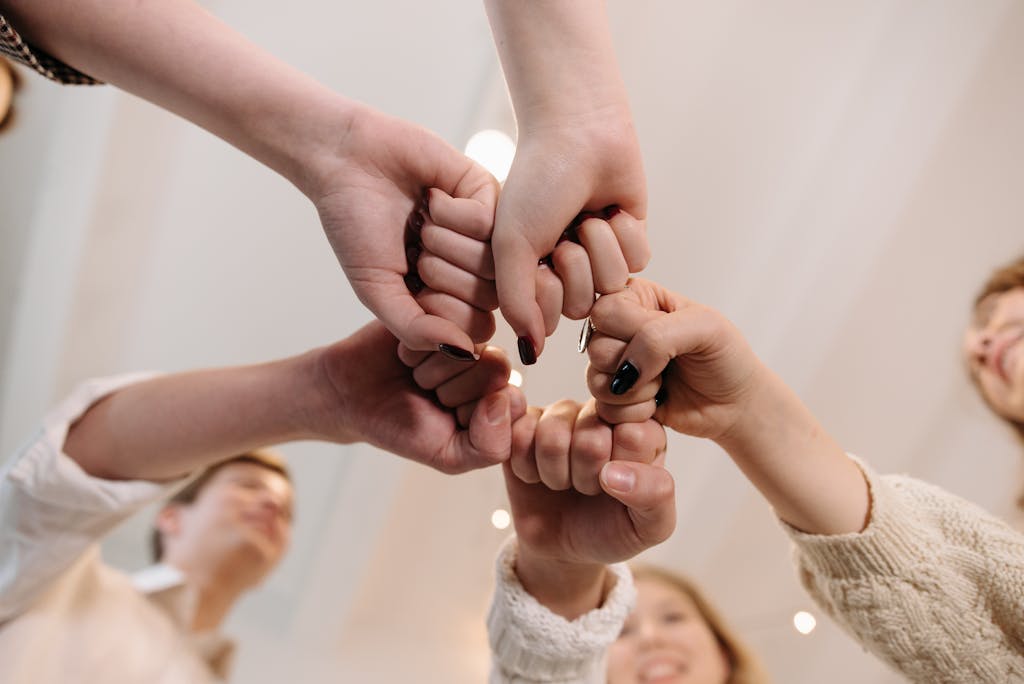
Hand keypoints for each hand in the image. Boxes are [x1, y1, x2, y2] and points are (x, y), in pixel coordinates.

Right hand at [313, 106, 499, 356]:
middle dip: (440, 274)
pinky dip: (452, 214)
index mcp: (449, 296)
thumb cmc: (356, 226)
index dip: (441, 312)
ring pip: (494, 263)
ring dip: (445, 243)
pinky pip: (491, 223)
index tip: (410, 285)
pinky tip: (431, 199)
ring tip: (420, 222)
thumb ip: (416, 329)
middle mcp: (473, 268)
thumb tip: (465, 353)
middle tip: (413, 247)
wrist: (347, 160)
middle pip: (489, 299)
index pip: (475, 330)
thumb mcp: (377, 291)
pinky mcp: (490, 194)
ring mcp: (486, 233)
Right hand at [314, 321, 524, 473]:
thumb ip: (489, 447)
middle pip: (494, 369)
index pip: (512, 400)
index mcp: (501, 394)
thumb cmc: (400, 427)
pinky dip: (417, 345)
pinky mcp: (439, 307)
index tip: (447, 418)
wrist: (349, 397)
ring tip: (414, 373)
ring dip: (431, 368)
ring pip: (470, 346)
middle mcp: (489, 359)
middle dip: (451, 390)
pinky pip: (443, 323)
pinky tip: (404, 352)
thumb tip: (505, 398)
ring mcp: (466, 330)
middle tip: (425, 393)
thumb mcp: (448, 455)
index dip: (474, 414)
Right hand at [493, 121, 648, 363]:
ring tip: (588, 213)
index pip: (546, 318)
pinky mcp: (631, 241)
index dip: (546, 290)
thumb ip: (516, 303)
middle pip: (582, 304)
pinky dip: (624, 232)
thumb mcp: (512, 244)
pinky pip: (639, 263)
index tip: (539, 256)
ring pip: (613, 285)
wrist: (578, 130)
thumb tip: (530, 353)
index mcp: (530, 273)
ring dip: (600, 244)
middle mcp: (563, 271)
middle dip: (576, 263)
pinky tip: (611, 207)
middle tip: (566, 228)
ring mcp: (599, 257)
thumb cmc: (536, 182)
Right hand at [504, 400, 672, 617]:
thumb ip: (655, 495)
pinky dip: (524, 467)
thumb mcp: (649, 526)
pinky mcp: (526, 421)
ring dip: (554, 473)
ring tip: (563, 482)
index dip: (618, 471)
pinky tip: (536, 475)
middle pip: (590, 435)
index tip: (617, 487)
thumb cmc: (612, 529)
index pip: (633, 435)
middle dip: (585, 477)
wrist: (563, 546)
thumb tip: (615, 472)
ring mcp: (563, 413)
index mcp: (644, 430)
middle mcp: (604, 412)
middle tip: (589, 488)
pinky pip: (517, 432)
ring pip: (551, 433)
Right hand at [586, 278, 762, 440]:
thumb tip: (623, 371)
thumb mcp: (704, 327)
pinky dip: (634, 412)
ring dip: (636, 392)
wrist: (735, 404)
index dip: (632, 331)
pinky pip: (604, 408)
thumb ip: (657, 337)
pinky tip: (657, 404)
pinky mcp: (617, 399)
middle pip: (596, 347)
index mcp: (637, 298)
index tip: (667, 339)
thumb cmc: (725, 357)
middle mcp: (619, 329)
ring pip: (595, 380)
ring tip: (663, 385)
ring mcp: (615, 366)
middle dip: (635, 364)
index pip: (605, 311)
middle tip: (667, 366)